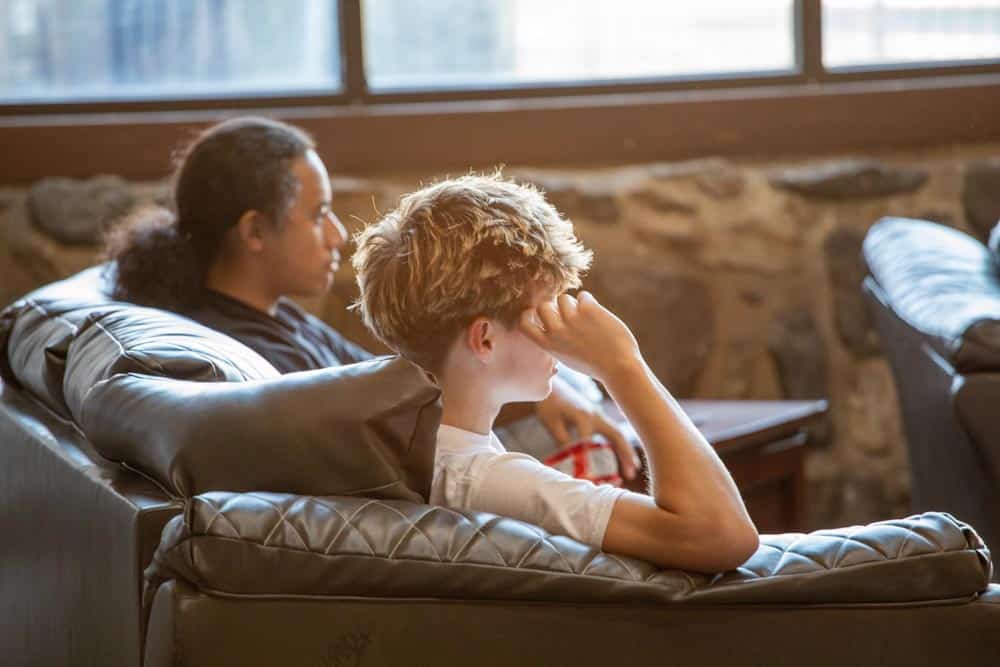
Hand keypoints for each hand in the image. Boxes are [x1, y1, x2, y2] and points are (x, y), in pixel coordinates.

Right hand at [519, 291, 640, 384]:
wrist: (619, 367)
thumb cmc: (595, 364)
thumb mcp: (568, 356)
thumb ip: (556, 339)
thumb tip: (553, 313)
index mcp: (548, 345)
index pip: (524, 324)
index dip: (528, 315)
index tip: (537, 314)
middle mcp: (556, 331)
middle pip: (544, 305)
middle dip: (553, 306)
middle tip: (567, 313)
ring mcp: (572, 319)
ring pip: (564, 298)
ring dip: (574, 304)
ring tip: (586, 317)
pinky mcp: (588, 309)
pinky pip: (583, 296)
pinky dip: (590, 302)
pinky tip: (598, 315)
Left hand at [536, 376, 639, 479]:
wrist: (550, 385)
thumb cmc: (549, 403)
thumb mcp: (551, 422)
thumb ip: (562, 440)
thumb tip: (571, 460)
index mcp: (583, 416)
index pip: (589, 442)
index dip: (588, 460)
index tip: (588, 476)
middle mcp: (595, 415)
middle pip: (616, 436)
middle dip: (624, 455)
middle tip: (631, 473)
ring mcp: (598, 415)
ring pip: (617, 435)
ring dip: (625, 451)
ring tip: (631, 470)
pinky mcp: (597, 417)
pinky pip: (612, 432)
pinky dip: (619, 445)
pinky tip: (622, 458)